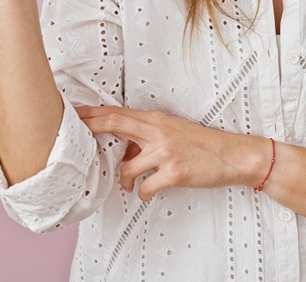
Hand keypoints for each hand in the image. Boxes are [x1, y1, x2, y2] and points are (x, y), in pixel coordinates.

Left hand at [77, 106, 268, 201]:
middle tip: (72, 135)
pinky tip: (148, 194)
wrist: (233, 155)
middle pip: (114, 124)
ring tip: (130, 185)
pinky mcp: (174, 173)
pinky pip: (145, 187)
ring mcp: (165, 152)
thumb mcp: (173, 131)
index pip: (117, 113)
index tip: (73, 112)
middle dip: (89, 128)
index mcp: (156, 120)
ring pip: (126, 167)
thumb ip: (147, 135)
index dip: (92, 112)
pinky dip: (143, 194)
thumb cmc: (203, 145)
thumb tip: (125, 149)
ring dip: (124, 180)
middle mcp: (158, 132)